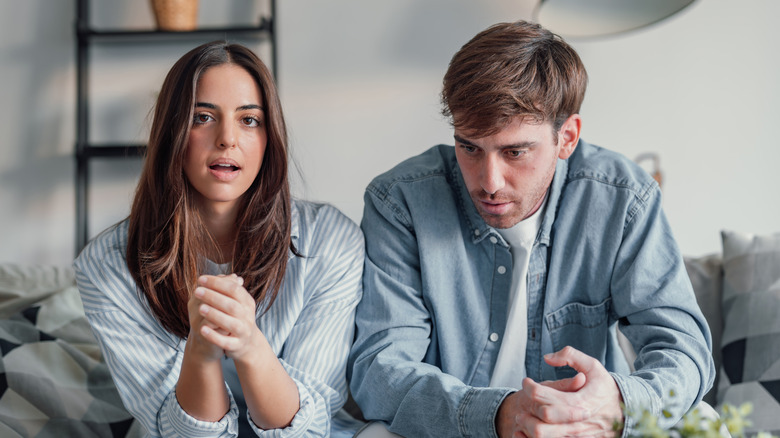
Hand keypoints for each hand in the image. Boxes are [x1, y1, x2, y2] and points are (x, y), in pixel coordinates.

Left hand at [189, 274, 262, 360]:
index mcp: (247, 302)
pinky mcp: (236, 345)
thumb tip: (225, 275)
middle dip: (214, 297)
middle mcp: (247, 316)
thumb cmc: (237, 318)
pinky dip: (214, 336)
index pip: (234, 289)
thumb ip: (229, 290)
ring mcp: (243, 331)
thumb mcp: (236, 303)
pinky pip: (226, 341)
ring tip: (200, 308)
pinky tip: (203, 329)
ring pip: (230, 323)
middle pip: (232, 305)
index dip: (217, 283)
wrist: (247, 343)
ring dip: (215, 315)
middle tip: (197, 291)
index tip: (201, 279)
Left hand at [497, 346, 623, 437]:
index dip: (530, 388)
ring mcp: (576, 436)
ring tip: (524, 416)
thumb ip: (570, 356)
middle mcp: (577, 423)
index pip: (546, 399)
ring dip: (528, 428)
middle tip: (523, 401)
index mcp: (580, 403)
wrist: (625, 413)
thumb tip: (547, 358)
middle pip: (542, 426)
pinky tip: (529, 429)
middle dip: (526, 413)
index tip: (526, 381)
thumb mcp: (593, 366)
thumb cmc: (605, 388)